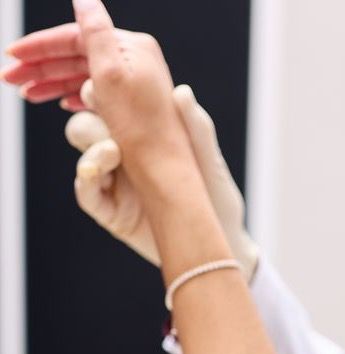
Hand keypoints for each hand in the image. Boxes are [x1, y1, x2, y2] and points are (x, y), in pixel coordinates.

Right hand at [2, 1, 187, 165]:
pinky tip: (61, 105)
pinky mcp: (137, 108)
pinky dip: (76, 97)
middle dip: (41, 67)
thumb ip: (95, 30)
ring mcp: (138, 85)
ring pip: (85, 77)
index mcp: (132, 48)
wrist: (168, 171)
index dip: (41, 46)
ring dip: (53, 84)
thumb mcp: (110, 73)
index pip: (75, 37)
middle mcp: (137, 62)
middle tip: (9, 78)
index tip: (12, 55)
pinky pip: (98, 95)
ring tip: (27, 94)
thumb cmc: (141, 128)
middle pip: (78, 57)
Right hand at [62, 85, 258, 276]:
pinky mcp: (111, 211)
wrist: (219, 246)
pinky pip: (85, 190)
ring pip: (83, 147)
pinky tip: (99, 172)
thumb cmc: (217, 201)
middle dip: (89, 109)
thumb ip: (197, 131)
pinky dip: (87, 177)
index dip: (104, 85)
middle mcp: (125, 152)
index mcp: (146, 133)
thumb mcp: (211, 164)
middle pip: (89, 118)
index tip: (106, 80)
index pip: (113, 99)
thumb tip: (183, 92)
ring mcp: (115, 180)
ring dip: (90, 142)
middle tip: (95, 104)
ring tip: (113, 150)